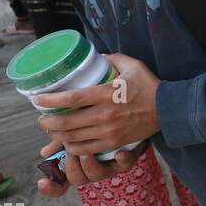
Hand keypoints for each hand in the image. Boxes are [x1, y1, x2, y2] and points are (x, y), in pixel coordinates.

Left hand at [35, 53, 160, 155]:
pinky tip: (67, 141)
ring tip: (51, 129)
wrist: (168, 110)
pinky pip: (84, 149)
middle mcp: (104, 115)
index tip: (37, 99)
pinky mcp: (113, 143)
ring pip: (71, 138)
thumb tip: (95, 56)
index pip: (69, 99)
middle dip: (46, 121)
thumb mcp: (132, 65)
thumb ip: (111, 59)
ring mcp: (107, 132)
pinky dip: (71, 147)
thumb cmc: (149, 86)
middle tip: (41, 117)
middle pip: (64, 122)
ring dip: (55, 135)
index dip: (48, 100)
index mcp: (106, 94)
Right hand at [35, 140, 144, 195]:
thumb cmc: (93, 130)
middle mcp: (92, 170)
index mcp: (76, 166)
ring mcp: (109, 167)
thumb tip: (44, 153)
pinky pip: (125, 164)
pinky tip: (120, 153)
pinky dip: (122, 159)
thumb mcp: (74, 133)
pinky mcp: (126, 159)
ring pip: (96, 176)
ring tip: (86, 153)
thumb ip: (60, 141)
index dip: (51, 187)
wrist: (124, 122)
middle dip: (71, 167)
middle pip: (77, 180)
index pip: (60, 184)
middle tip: (69, 153)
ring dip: (89, 166)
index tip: (41, 182)